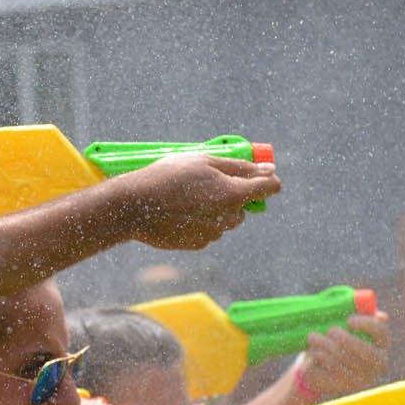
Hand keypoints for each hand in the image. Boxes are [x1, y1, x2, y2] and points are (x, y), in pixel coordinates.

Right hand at [111, 155, 280, 250]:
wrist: (134, 205)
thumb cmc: (168, 176)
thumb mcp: (204, 161)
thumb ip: (241, 167)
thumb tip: (270, 170)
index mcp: (234, 194)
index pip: (270, 187)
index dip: (266, 179)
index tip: (256, 175)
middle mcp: (228, 217)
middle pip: (244, 207)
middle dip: (232, 195)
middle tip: (205, 184)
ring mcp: (214, 233)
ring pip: (225, 220)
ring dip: (215, 210)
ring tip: (187, 199)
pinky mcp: (198, 244)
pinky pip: (208, 232)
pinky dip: (199, 222)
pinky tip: (179, 213)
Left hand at [297, 312, 389, 400]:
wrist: (318, 363)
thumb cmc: (335, 337)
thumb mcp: (344, 322)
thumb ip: (355, 312)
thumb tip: (378, 314)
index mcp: (381, 343)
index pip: (381, 332)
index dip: (367, 325)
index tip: (349, 320)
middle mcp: (378, 363)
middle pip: (365, 351)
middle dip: (345, 339)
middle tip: (329, 330)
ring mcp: (363, 378)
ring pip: (345, 360)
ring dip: (326, 346)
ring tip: (312, 337)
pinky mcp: (345, 387)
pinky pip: (333, 372)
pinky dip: (321, 359)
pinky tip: (314, 352)